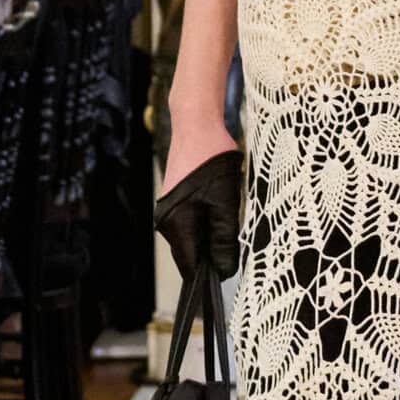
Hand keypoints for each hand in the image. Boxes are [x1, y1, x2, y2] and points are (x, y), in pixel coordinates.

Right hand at [155, 141, 242, 276]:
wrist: (196, 125)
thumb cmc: (211, 160)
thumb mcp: (225, 203)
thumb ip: (224, 239)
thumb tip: (224, 269)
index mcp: (176, 225)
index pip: (190, 266)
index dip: (210, 275)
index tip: (228, 274)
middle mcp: (165, 221)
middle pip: (190, 254)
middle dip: (211, 255)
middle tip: (234, 243)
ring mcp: (167, 210)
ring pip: (191, 238)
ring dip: (209, 237)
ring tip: (226, 216)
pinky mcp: (174, 201)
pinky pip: (189, 224)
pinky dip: (205, 224)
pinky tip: (219, 206)